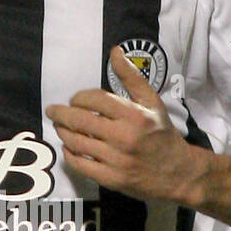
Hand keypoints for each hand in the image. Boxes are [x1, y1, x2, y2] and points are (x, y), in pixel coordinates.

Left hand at [45, 45, 203, 204]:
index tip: (75, 100)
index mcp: (134, 115)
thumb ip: (131, 77)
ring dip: (63, 132)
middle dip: (61, 114)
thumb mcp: (152, 102)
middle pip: (80, 121)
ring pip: (77, 143)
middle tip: (52, 111)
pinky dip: (70, 154)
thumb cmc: (162, 134)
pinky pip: (81, 165)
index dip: (79, 98)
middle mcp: (124, 137)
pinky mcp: (111, 179)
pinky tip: (69, 148)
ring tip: (60, 127)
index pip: (95, 100)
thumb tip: (114, 51)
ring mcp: (116, 160)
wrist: (177, 173)